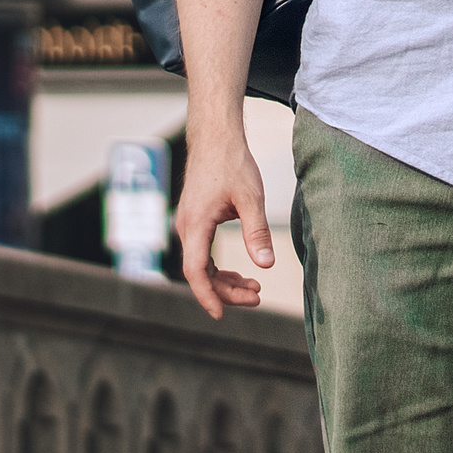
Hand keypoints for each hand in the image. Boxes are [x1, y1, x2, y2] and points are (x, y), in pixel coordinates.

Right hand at [174, 128, 272, 318]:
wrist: (216, 138)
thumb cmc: (233, 164)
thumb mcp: (251, 199)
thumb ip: (257, 233)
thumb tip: (266, 265)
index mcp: (196, 225)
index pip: (196, 271)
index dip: (207, 295)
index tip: (220, 314)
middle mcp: (186, 227)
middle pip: (201, 272)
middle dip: (226, 290)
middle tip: (256, 298)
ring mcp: (189, 224)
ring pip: (202, 265)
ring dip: (225, 280)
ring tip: (254, 289)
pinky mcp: (195, 221)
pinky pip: (203, 253)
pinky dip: (220, 267)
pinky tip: (240, 273)